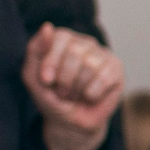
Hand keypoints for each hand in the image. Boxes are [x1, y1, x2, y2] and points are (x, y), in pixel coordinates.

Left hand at [22, 23, 124, 149]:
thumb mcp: (32, 76)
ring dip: (77, 88)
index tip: (46, 80)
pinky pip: (104, 78)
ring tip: (75, 94)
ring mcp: (103, 55)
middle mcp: (85, 43)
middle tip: (62, 91)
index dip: (52, 60)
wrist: (70, 122)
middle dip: (64, 79)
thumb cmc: (51, 96)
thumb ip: (35, 50)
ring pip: (89, 66)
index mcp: (64, 39)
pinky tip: (90, 96)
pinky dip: (92, 94)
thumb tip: (47, 27)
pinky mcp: (117, 69)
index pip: (61, 37)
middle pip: (75, 52)